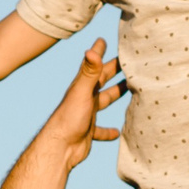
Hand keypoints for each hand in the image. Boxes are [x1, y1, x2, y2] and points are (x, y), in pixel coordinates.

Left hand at [41, 40, 124, 169]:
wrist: (59, 148)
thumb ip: (89, 72)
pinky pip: (101, 130)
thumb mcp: (81, 93)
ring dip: (114, 94)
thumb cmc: (69, 119)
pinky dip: (109, 130)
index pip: (93, 64)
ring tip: (130, 89)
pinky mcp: (89, 131)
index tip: (103, 39)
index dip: (98, 51)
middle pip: (102, 80)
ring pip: (104, 101)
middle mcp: (85, 97)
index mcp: (83, 86)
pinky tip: (118, 132)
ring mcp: (87, 113)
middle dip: (113, 70)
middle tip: (127, 61)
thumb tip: (92, 50)